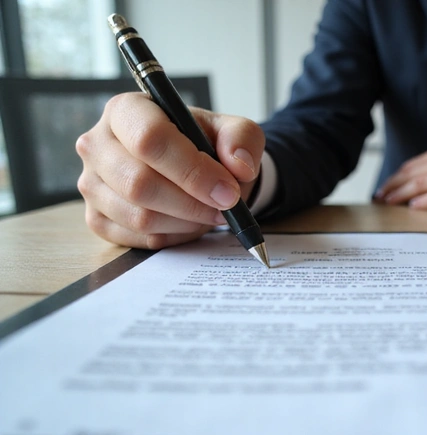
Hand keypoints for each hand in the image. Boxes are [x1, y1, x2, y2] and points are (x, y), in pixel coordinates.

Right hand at [76, 92, 264, 248]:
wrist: (194, 168)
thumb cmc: (206, 144)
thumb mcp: (233, 131)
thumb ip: (241, 139)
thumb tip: (238, 165)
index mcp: (127, 110)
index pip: (149, 139)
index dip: (192, 170)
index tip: (227, 191)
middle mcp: (97, 144)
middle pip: (139, 183)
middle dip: (191, 203)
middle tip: (225, 207)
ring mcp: (91, 183)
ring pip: (139, 216)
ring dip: (185, 222)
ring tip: (209, 212)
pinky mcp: (96, 218)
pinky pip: (136, 238)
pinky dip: (172, 236)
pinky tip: (187, 222)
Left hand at [374, 142, 426, 210]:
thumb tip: (425, 176)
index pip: (412, 165)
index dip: (395, 177)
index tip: (384, 187)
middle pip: (409, 175)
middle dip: (390, 187)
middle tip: (377, 198)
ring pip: (418, 186)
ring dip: (399, 196)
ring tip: (387, 203)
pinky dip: (421, 203)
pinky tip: (411, 208)